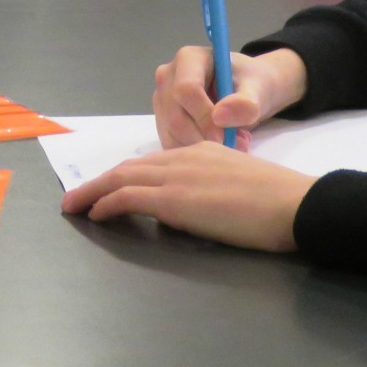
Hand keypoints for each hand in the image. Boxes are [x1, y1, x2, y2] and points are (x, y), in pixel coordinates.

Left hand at [60, 142, 312, 252]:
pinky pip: (129, 196)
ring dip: (93, 192)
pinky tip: (95, 214)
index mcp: (202, 151)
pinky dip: (107, 203)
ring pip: (122, 178)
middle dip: (99, 182)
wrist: (293, 204)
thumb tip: (197, 208)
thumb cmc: (277, 201)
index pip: (153, 162)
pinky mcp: (175, 199)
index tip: (109, 187)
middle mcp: (185, 157)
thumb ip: (214, 188)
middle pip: (130, 167)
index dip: (126, 175)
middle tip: (75, 197)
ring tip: (73, 206)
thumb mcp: (240, 184)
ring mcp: (179, 176)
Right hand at [154, 45, 308, 148]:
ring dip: (202, 147)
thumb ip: (245, 102)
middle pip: (175, 117)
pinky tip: (218, 145)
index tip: (225, 136)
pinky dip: (195, 152)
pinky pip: (172, 144)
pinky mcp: (163, 119)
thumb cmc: (253, 84)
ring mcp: (162, 98)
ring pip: (172, 135)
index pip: (186, 90)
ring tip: (233, 142)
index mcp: (189, 58)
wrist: (248, 90)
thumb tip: (220, 116)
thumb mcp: (258, 90)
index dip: (203, 117)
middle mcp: (168, 76)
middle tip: (236, 145)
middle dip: (204, 138)